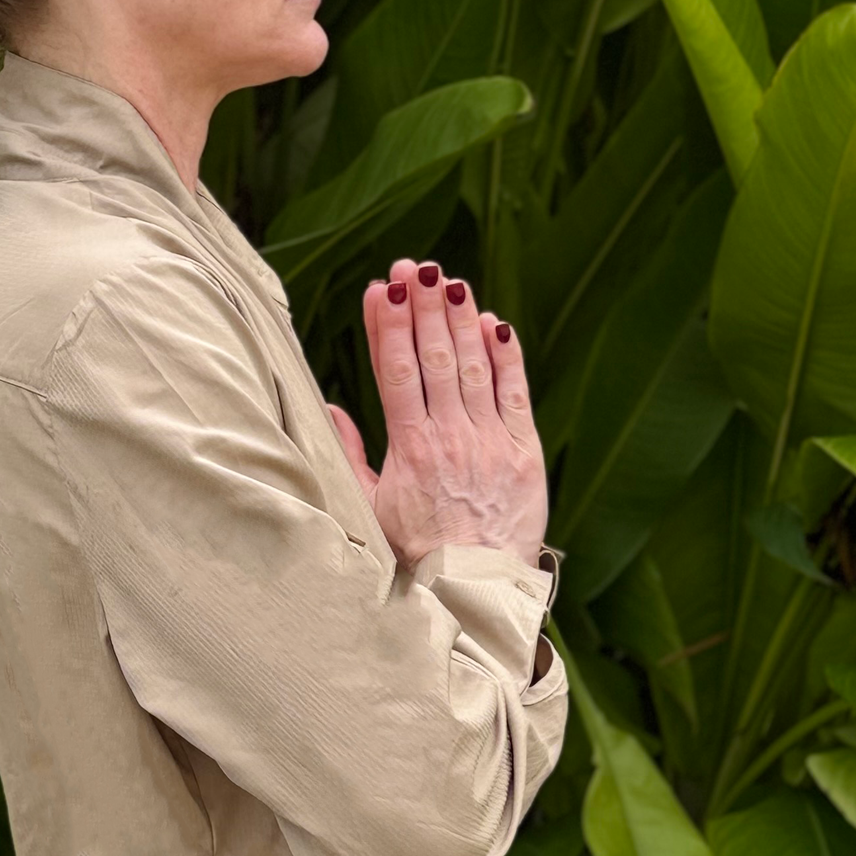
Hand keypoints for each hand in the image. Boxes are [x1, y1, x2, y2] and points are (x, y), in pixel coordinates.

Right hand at [324, 258, 547, 570]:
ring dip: (459, 318)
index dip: (389, 326)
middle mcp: (451, 438)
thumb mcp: (370, 508)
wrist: (477, 589)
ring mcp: (491, 442)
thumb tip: (331, 409)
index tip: (380, 288)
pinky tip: (493, 322)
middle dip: (423, 307)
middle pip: (435, 358)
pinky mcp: (525, 451)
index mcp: (409, 450)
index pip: (396, 372)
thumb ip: (350, 456)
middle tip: (413, 265)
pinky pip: (515, 393)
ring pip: (473, 366)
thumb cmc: (418, 552)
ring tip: (447, 278)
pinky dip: (505, 355)